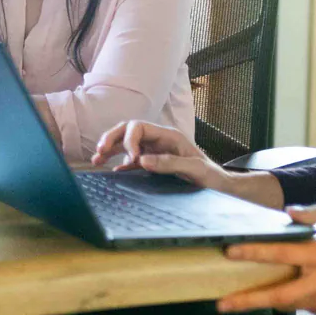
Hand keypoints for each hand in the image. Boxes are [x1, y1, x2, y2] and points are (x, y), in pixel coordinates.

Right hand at [92, 120, 280, 206]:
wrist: (220, 187)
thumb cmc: (211, 176)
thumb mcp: (193, 169)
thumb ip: (168, 163)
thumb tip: (142, 160)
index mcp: (168, 135)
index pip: (140, 127)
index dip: (130, 139)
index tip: (131, 157)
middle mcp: (159, 140)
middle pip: (128, 130)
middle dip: (112, 138)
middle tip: (100, 151)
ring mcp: (155, 151)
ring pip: (126, 143)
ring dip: (111, 148)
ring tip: (96, 158)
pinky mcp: (153, 163)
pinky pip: (131, 159)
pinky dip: (120, 162)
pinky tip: (112, 169)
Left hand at [218, 205, 315, 314]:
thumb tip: (291, 213)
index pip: (280, 253)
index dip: (253, 253)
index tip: (230, 252)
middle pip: (276, 295)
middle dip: (247, 301)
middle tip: (221, 305)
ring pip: (291, 304)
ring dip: (269, 301)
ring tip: (245, 299)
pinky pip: (310, 306)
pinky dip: (303, 298)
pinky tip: (307, 289)